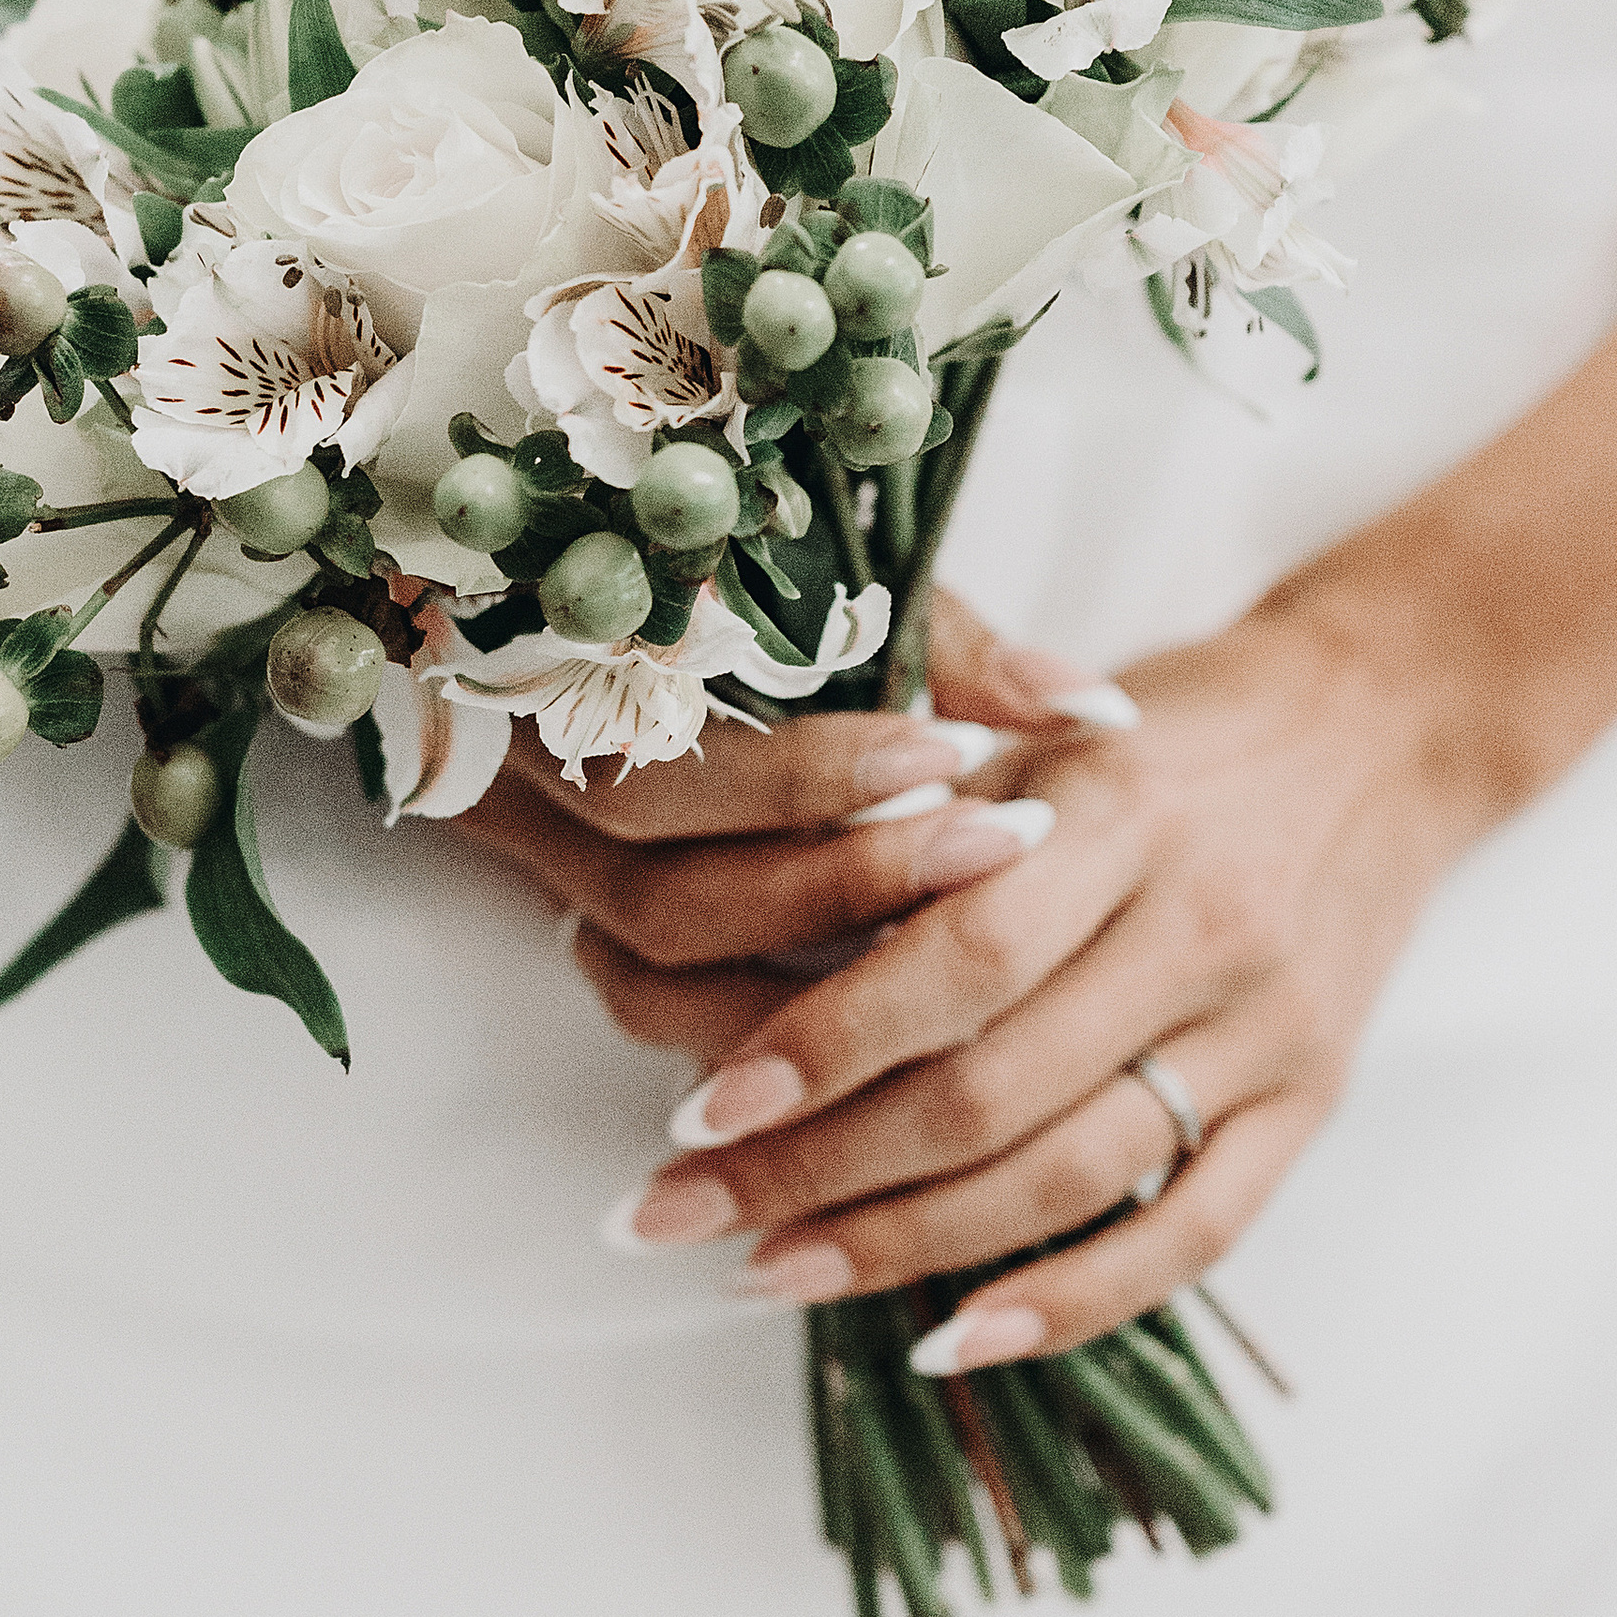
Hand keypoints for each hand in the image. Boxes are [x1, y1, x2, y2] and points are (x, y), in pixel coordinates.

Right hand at [467, 587, 1100, 967]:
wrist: (604, 624)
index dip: (811, 773)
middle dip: (842, 883)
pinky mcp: (577, 932)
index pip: (674, 747)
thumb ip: (946, 646)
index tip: (957, 751)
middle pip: (666, 888)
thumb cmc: (749, 592)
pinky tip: (889, 1026)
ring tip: (964, 950)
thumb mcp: (834, 588)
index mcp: (558, 661)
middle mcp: (524, 778)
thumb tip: (1092, 710)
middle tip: (998, 850)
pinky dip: (763, 1027)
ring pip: (650, 968)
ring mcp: (540, 869)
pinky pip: (653, 1012)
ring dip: (810, 982)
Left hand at [560, 601, 1498, 1367]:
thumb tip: (736, 942)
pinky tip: (956, 1340)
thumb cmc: (1182, 727)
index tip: (697, 1110)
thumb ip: (925, 829)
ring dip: (907, 1248)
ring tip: (772, 1273)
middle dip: (815, 1171)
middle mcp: (1201, 926)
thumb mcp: (1050, 723)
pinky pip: (1190, 1236)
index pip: (958, 956)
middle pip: (992, 1090)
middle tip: (677, 1213)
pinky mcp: (1312, 1102)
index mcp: (1121, 810)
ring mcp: (1266, 1030)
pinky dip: (1070, 1304)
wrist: (1393, 725)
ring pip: (1072, 1178)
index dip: (822, 1044)